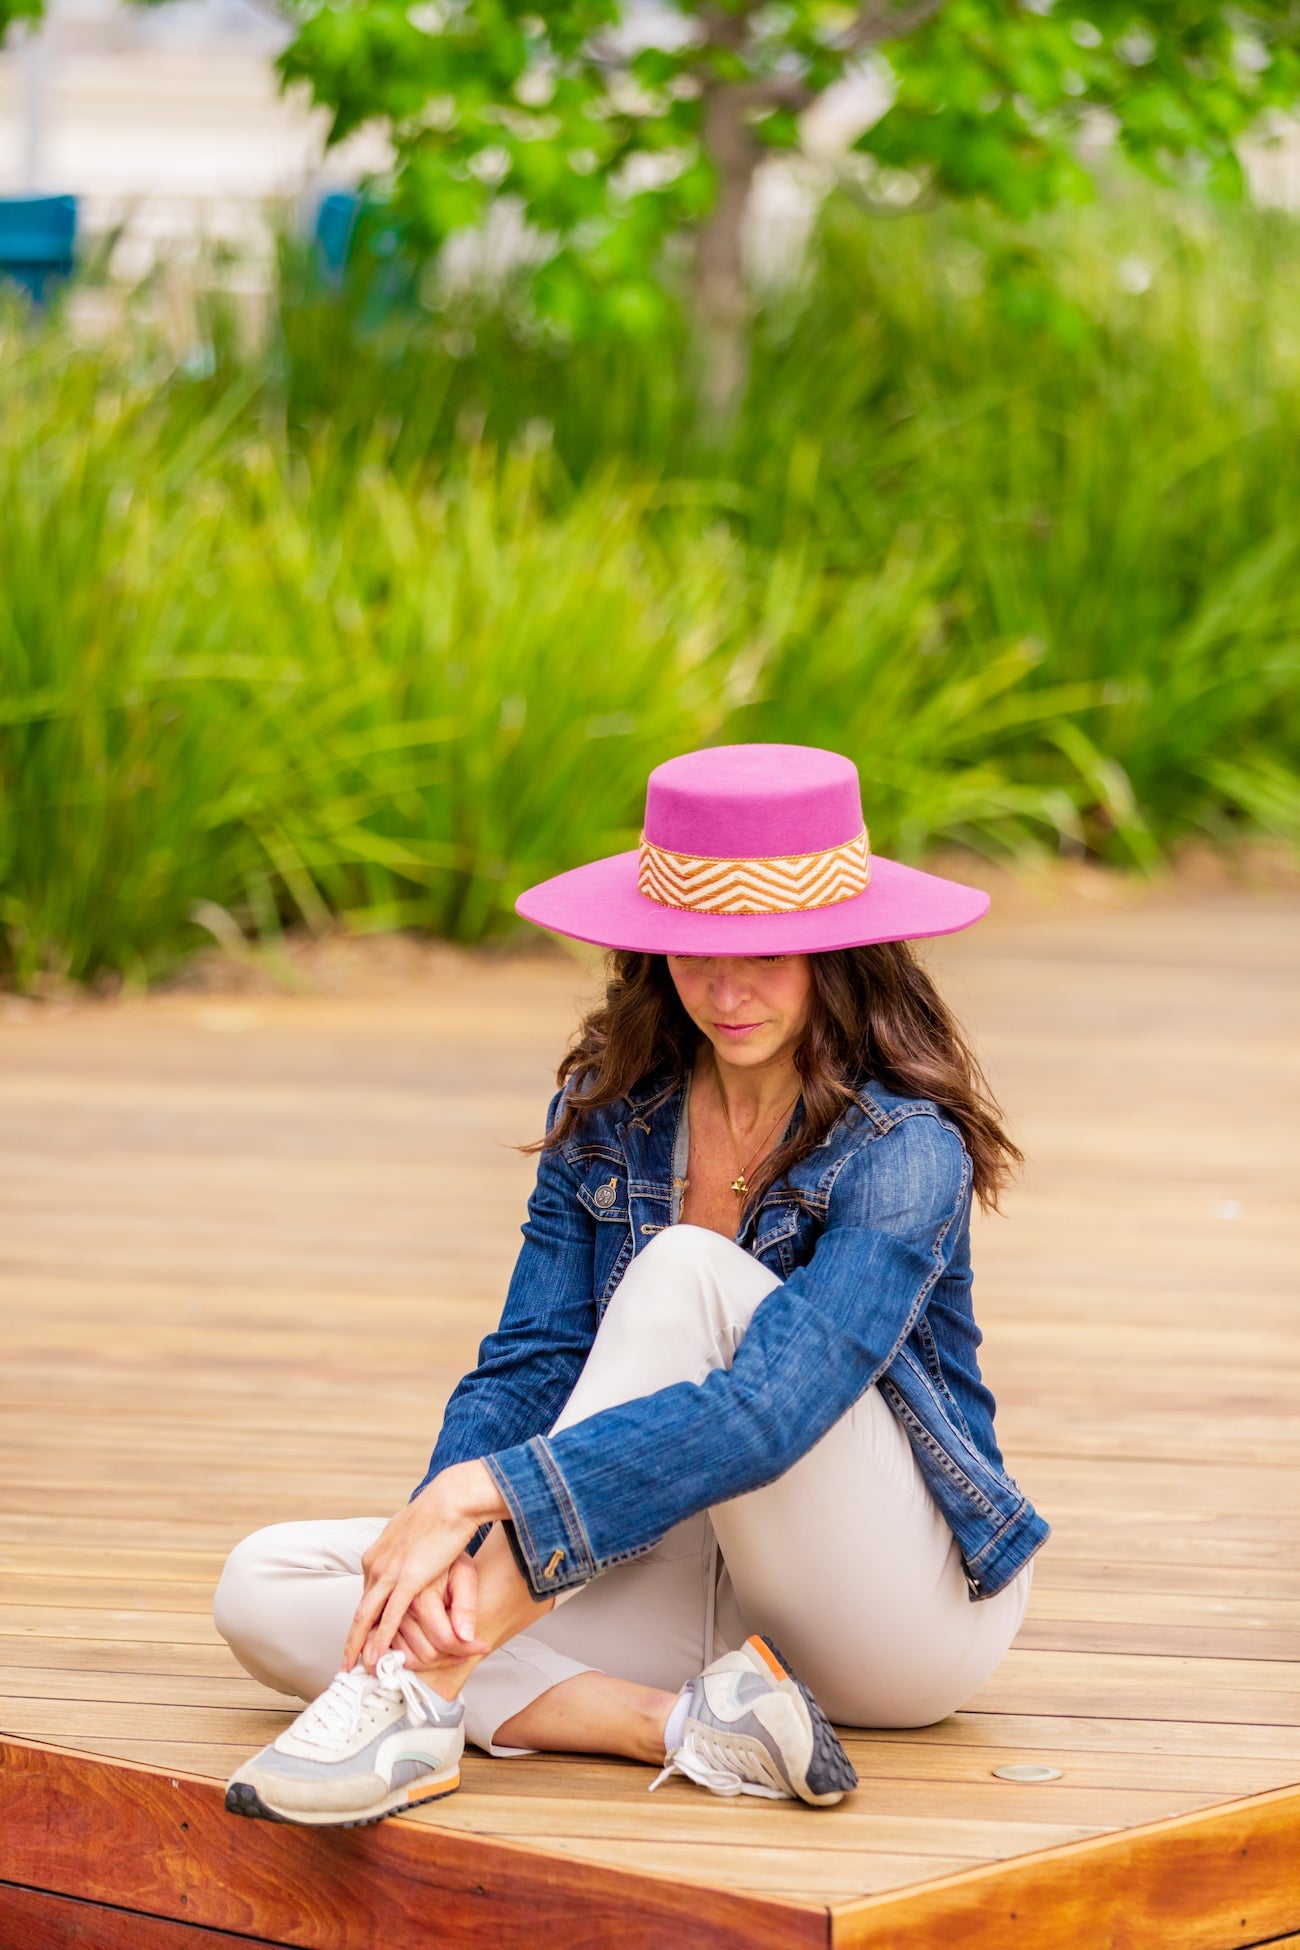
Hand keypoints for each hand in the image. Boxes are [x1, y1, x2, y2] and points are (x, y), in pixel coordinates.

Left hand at [342, 1463, 503, 1670]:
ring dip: (359, 1646)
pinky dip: (380, 1640)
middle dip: (353, 1639)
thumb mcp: (414, 1532)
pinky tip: (375, 1656)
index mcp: (378, 1554)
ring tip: (354, 1669)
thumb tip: (409, 1554)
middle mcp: (376, 1565)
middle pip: (361, 1609)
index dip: (364, 1619)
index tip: (360, 1637)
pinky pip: (389, 1617)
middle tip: (346, 1663)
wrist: (450, 1500)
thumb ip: (407, 1550)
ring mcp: (389, 1573)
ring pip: (367, 1617)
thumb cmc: (439, 1512)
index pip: (367, 1594)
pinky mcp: (407, 1580)